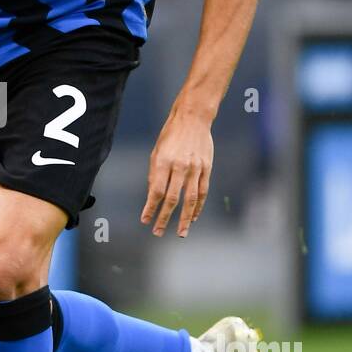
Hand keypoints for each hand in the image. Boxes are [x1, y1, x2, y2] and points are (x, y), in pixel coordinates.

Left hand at [141, 105, 212, 236]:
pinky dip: (198, 207)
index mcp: (164, 162)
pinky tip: (193, 217)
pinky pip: (203, 192)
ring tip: (180, 232)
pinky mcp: (207, 169)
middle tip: (158, 232)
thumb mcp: (157, 151)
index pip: (156, 191)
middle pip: (172, 199)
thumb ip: (155, 174)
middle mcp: (180, 167)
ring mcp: (195, 169)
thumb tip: (153, 196)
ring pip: (190, 199)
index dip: (150, 208)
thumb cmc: (171, 135)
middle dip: (164, 218)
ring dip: (185, 218)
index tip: (145, 220)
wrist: (194, 119)